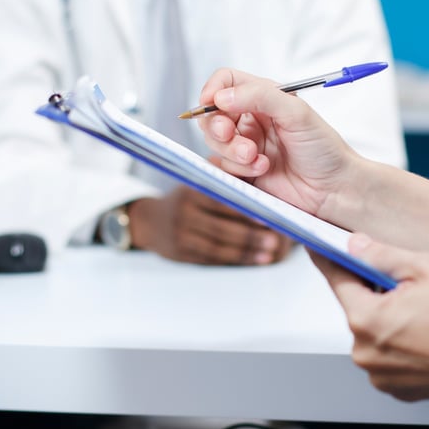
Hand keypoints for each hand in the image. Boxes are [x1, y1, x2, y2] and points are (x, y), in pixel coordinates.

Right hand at [128, 186, 293, 264]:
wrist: (149, 222)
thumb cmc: (188, 198)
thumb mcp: (200, 178)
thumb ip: (225, 174)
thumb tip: (264, 169)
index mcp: (192, 188)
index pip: (221, 198)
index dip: (245, 207)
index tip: (269, 212)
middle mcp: (184, 210)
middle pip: (222, 225)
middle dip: (252, 233)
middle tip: (278, 237)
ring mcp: (182, 233)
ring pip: (221, 244)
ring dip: (249, 249)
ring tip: (272, 250)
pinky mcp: (182, 252)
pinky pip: (215, 257)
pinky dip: (240, 259)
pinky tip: (259, 259)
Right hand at [196, 68, 361, 216]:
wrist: (334, 189)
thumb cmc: (323, 148)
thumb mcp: (296, 112)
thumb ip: (260, 96)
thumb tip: (221, 96)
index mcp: (264, 98)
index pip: (226, 83)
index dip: (213, 90)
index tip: (210, 102)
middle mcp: (252, 120)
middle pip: (213, 116)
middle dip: (217, 127)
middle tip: (229, 135)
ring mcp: (246, 146)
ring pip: (215, 145)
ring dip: (232, 152)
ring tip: (257, 158)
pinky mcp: (244, 172)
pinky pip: (223, 169)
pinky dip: (239, 169)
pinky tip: (263, 169)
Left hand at [311, 234, 428, 401]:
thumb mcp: (425, 268)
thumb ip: (382, 255)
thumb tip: (356, 246)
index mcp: (366, 319)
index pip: (336, 280)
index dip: (330, 259)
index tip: (320, 248)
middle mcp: (365, 352)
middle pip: (357, 308)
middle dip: (374, 294)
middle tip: (407, 288)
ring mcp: (378, 374)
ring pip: (372, 334)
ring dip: (387, 321)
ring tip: (423, 316)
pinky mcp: (394, 388)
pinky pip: (386, 357)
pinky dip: (398, 345)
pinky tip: (425, 337)